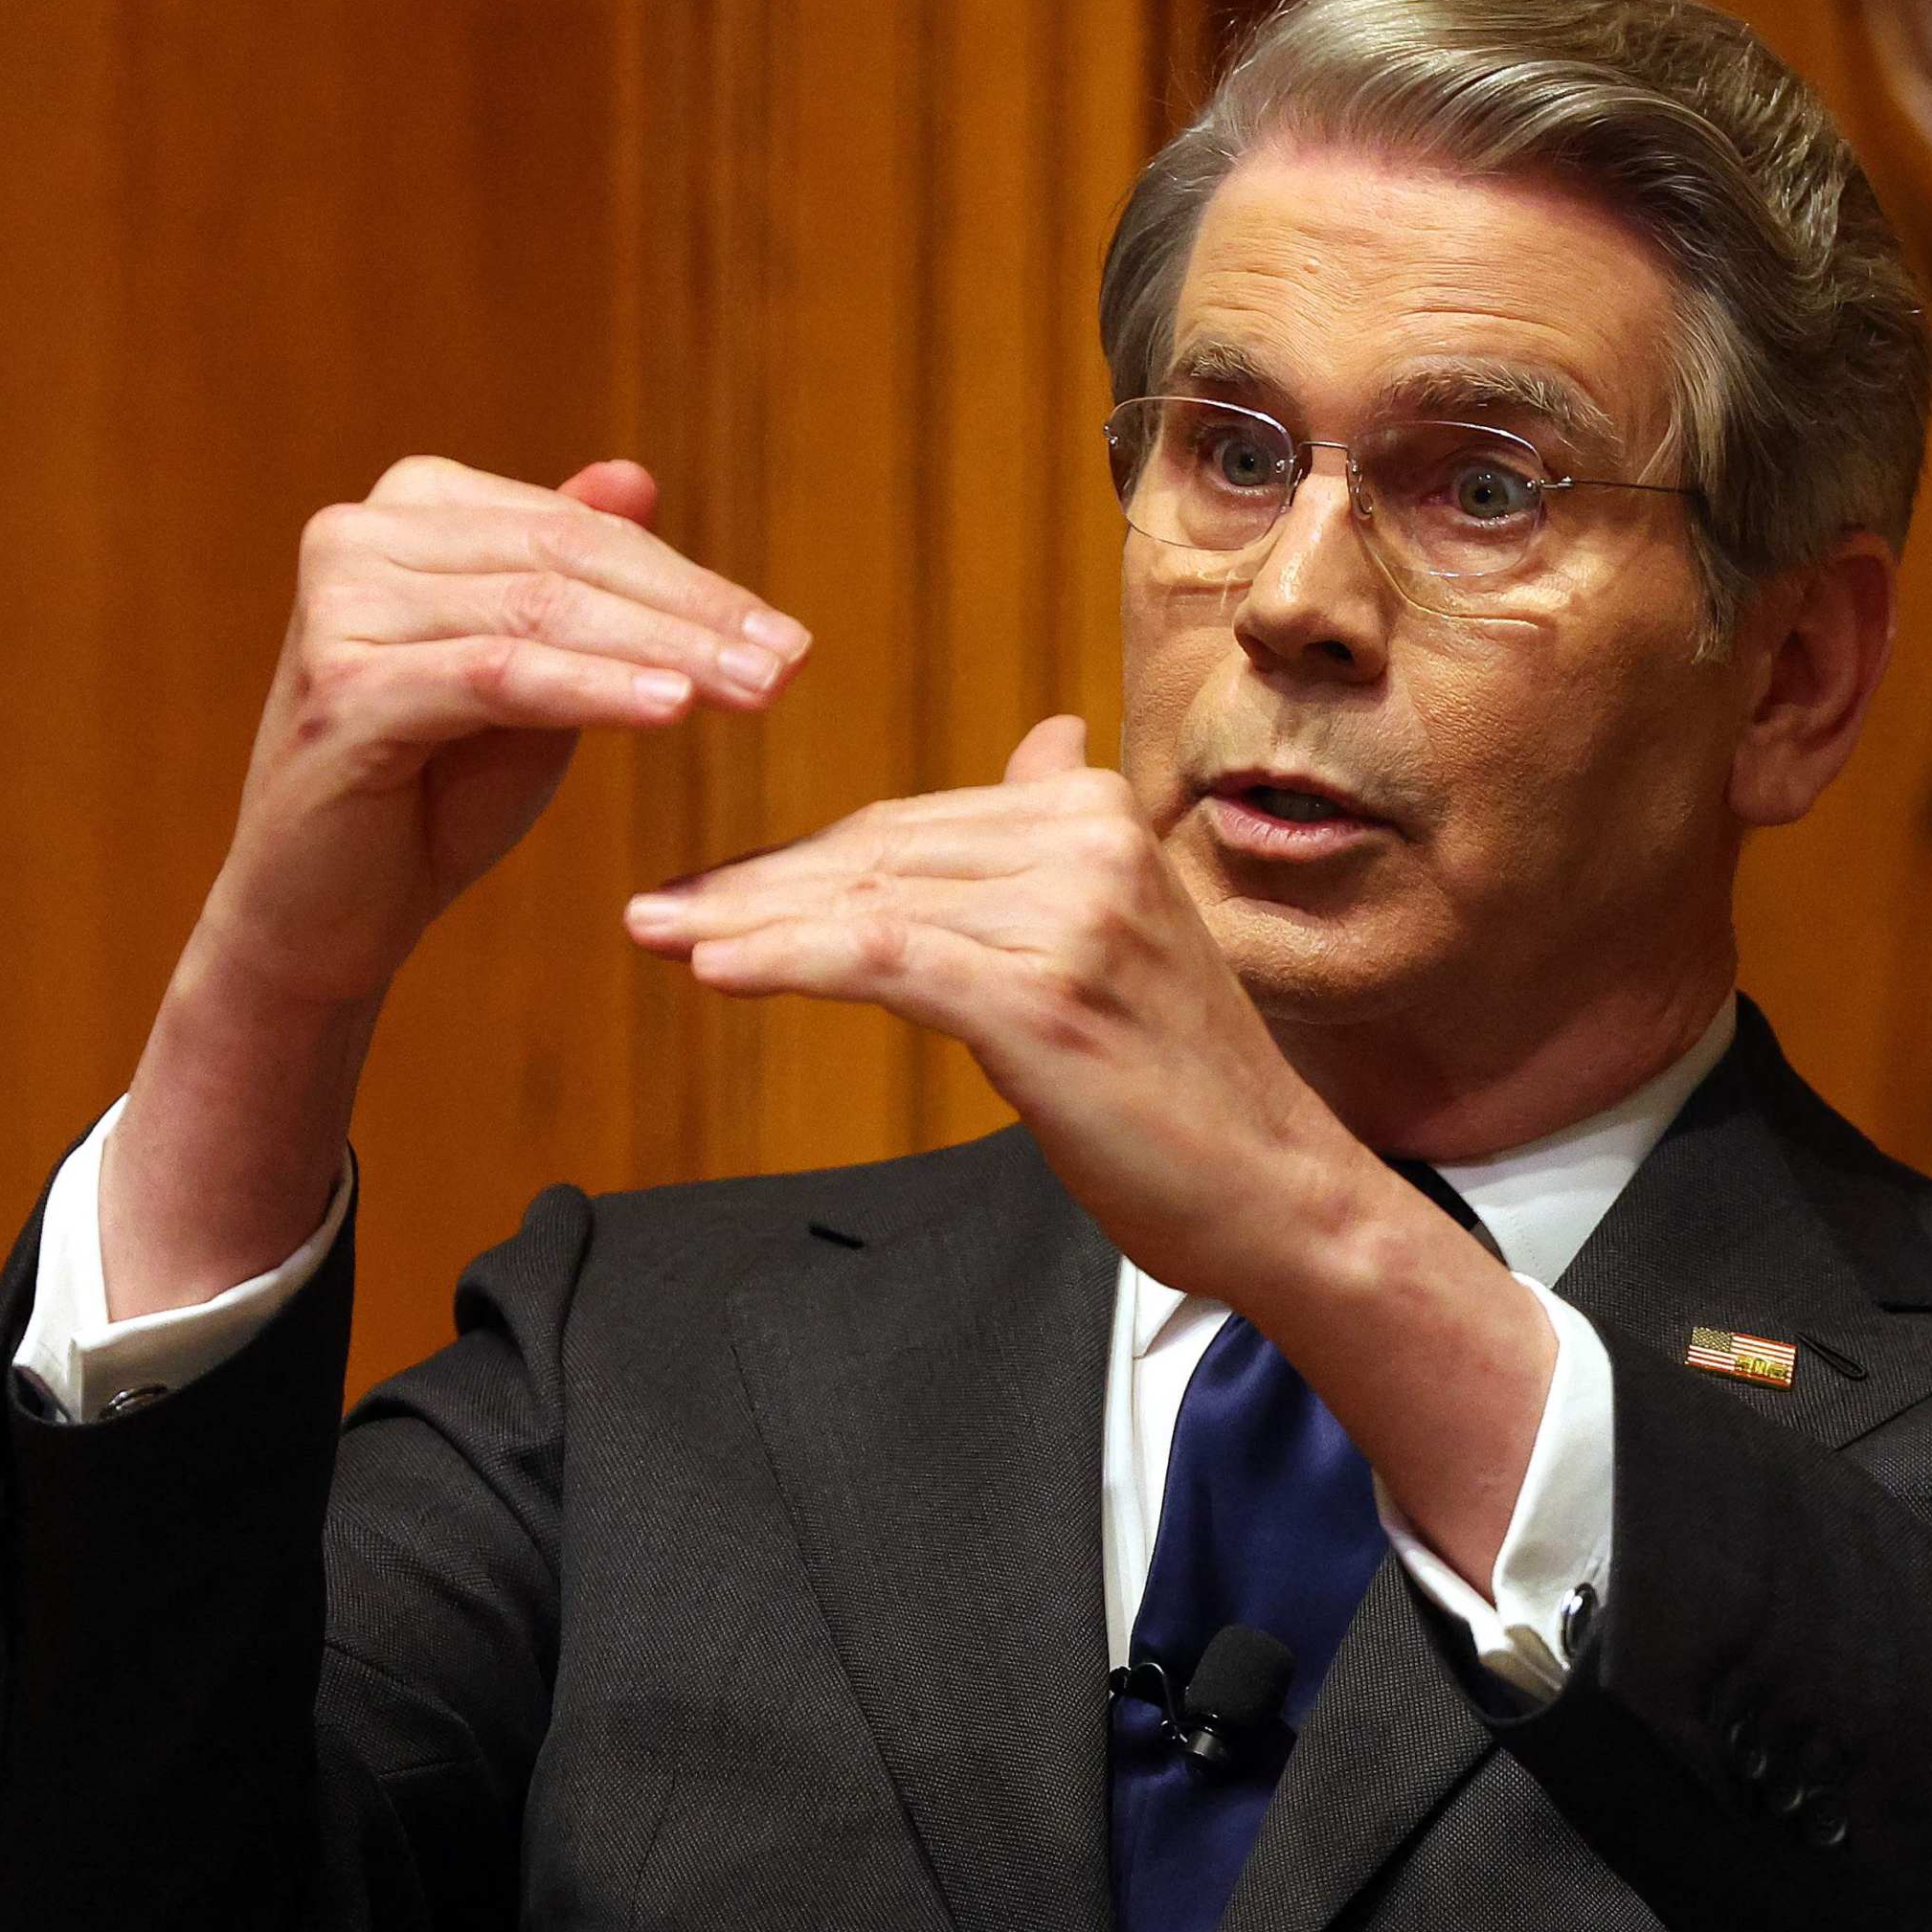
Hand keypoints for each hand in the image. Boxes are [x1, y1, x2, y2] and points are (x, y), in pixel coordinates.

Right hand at [192, 454, 811, 1011]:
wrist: (325, 915)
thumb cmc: (433, 794)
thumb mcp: (528, 678)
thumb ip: (573, 582)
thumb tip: (637, 476)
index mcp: (407, 511)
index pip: (577, 530)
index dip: (690, 582)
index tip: (789, 639)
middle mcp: (358, 536)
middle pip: (565, 560)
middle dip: (692, 616)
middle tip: (790, 665)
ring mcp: (340, 607)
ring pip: (541, 614)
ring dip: (664, 652)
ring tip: (758, 693)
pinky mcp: (344, 689)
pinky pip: (499, 677)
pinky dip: (593, 690)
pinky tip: (671, 709)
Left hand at [619, 715, 1367, 1306]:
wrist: (1276, 1189)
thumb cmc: (1189, 1083)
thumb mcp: (1130, 933)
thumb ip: (1063, 839)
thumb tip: (1043, 742)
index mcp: (1099, 816)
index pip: (910, 827)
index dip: (798, 860)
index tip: (711, 888)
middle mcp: (1089, 845)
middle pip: (876, 855)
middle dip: (752, 887)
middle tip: (655, 910)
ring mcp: (1069, 918)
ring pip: (866, 901)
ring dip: (744, 924)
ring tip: (657, 937)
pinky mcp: (1041, 996)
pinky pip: (881, 960)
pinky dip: (787, 959)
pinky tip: (714, 969)